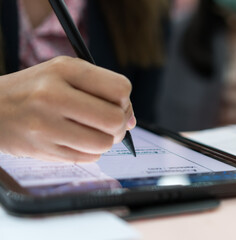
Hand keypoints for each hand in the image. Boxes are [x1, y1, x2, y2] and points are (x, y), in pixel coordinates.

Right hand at [0, 56, 135, 162]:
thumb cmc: (35, 89)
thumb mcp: (65, 73)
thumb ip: (102, 89)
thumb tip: (133, 120)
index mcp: (64, 70)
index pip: (119, 88)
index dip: (125, 100)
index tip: (118, 104)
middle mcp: (54, 96)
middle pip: (115, 119)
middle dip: (121, 123)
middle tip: (112, 122)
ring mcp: (47, 126)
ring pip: (104, 143)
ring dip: (107, 139)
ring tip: (94, 131)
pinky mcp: (44, 150)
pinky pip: (89, 158)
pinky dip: (91, 150)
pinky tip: (78, 139)